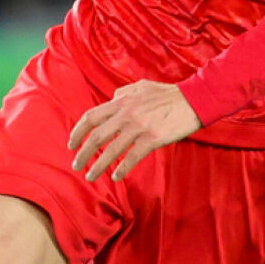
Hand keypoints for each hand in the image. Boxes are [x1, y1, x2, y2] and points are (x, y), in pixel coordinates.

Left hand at [68, 80, 200, 181]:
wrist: (194, 100)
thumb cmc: (168, 94)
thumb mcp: (141, 87)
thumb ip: (123, 93)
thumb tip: (111, 99)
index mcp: (121, 101)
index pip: (90, 117)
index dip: (77, 131)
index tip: (71, 144)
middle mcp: (126, 115)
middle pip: (96, 137)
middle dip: (83, 153)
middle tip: (76, 165)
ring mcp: (139, 128)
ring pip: (111, 151)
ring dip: (98, 166)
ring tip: (90, 176)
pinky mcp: (153, 139)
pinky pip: (132, 157)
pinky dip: (122, 169)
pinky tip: (116, 177)